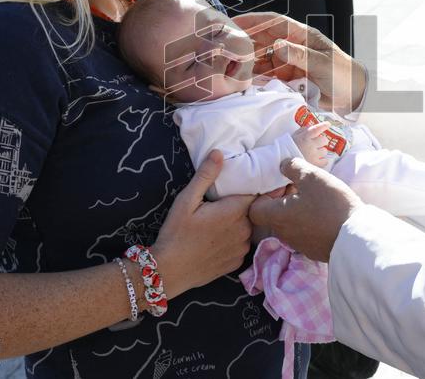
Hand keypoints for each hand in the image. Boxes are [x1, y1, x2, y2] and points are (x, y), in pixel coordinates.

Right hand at [151, 151, 255, 294]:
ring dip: (240, 223)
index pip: (256, 193)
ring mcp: (242, 248)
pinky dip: (235, 240)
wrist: (169, 271)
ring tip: (220, 223)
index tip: (249, 182)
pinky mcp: (238, 262)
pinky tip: (218, 240)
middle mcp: (245, 230)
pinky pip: (242, 244)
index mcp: (235, 211)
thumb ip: (206, 176)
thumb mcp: (186, 200)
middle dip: (243, 205)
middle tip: (224, 204)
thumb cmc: (176, 233)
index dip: (253, 186)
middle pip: (252, 210)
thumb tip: (219, 153)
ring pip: (248, 228)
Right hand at [233, 12, 366, 114]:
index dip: (253, 19)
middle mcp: (290, 46)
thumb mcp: (323, 63)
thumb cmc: (343, 73)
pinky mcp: (285, 78)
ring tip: (228, 66)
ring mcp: (286, 62)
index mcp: (301, 35)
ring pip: (260, 58)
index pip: (273, 22)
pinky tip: (242, 80)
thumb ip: (300, 55)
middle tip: (223, 47)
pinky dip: (254, 78)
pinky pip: (265, 76)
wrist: (352, 96)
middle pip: (261, 40)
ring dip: (246, 62)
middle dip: (243, 42)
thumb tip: (278, 46)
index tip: (234, 21)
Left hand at [248, 158, 361, 261]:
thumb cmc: (330, 205)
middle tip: (302, 188)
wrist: (355, 237)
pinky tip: (326, 214)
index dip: (264, 195)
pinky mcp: (313, 250)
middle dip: (284, 200)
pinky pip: (305, 233)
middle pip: (274, 215)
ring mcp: (298, 244)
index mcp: (277, 216)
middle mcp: (283, 233)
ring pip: (290, 223)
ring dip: (298, 210)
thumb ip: (293, 167)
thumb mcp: (312, 177)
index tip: (282, 185)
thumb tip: (283, 165)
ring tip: (316, 199)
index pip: (255, 209)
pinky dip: (310, 222)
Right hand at [292, 122, 330, 166]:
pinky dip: (322, 161)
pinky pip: (325, 161)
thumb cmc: (288, 147)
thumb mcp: (294, 136)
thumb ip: (303, 130)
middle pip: (324, 140)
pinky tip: (317, 160)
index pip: (316, 129)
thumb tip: (311, 126)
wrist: (282, 161)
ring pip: (325, 151)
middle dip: (321, 141)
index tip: (328, 124)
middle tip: (317, 144)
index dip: (323, 126)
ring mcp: (313, 155)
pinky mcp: (314, 164)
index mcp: (304, 137)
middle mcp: (310, 145)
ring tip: (314, 153)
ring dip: (321, 151)